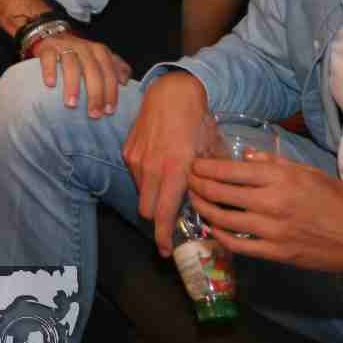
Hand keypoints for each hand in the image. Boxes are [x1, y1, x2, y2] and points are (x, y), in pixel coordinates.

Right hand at [30, 29, 131, 117]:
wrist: (53, 35)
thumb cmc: (79, 53)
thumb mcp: (100, 57)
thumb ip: (115, 67)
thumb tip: (125, 81)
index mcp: (100, 51)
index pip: (109, 72)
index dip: (111, 92)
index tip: (109, 111)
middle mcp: (84, 47)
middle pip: (92, 70)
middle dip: (94, 94)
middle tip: (93, 114)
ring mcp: (65, 46)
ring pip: (71, 65)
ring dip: (72, 85)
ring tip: (72, 104)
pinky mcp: (48, 48)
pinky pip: (49, 58)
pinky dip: (50, 71)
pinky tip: (51, 84)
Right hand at [124, 71, 210, 254]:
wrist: (172, 92)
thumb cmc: (197, 120)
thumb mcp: (210, 149)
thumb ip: (209, 177)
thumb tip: (213, 198)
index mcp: (175, 170)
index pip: (163, 214)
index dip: (163, 236)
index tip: (165, 250)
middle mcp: (151, 169)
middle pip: (147, 211)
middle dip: (158, 218)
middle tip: (172, 216)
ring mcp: (136, 160)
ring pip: (141, 193)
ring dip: (153, 197)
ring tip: (169, 184)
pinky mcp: (128, 152)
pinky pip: (136, 176)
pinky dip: (147, 179)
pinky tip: (160, 165)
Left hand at [188, 154, 342, 277]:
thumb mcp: (311, 173)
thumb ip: (275, 165)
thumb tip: (246, 158)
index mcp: (282, 179)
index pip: (230, 170)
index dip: (206, 167)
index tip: (194, 164)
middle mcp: (272, 203)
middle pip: (220, 193)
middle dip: (198, 185)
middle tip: (188, 180)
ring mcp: (272, 231)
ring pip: (223, 218)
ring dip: (203, 209)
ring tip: (195, 201)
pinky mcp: (276, 253)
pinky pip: (238, 245)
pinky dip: (220, 235)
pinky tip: (213, 228)